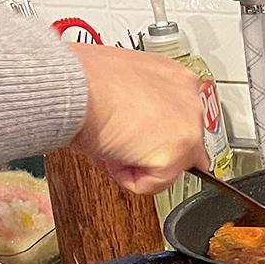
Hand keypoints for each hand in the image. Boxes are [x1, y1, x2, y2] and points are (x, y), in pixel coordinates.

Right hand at [67, 44, 208, 195]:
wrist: (72, 85)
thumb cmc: (82, 80)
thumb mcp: (122, 83)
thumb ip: (142, 101)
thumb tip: (139, 126)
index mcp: (178, 79)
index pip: (181, 119)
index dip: (151, 133)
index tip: (136, 132)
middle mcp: (192, 101)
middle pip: (180, 146)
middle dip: (147, 150)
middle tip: (117, 136)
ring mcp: (189, 128)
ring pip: (168, 167)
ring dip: (135, 162)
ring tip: (112, 140)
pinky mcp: (178, 154)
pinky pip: (152, 185)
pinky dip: (127, 178)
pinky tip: (112, 151)